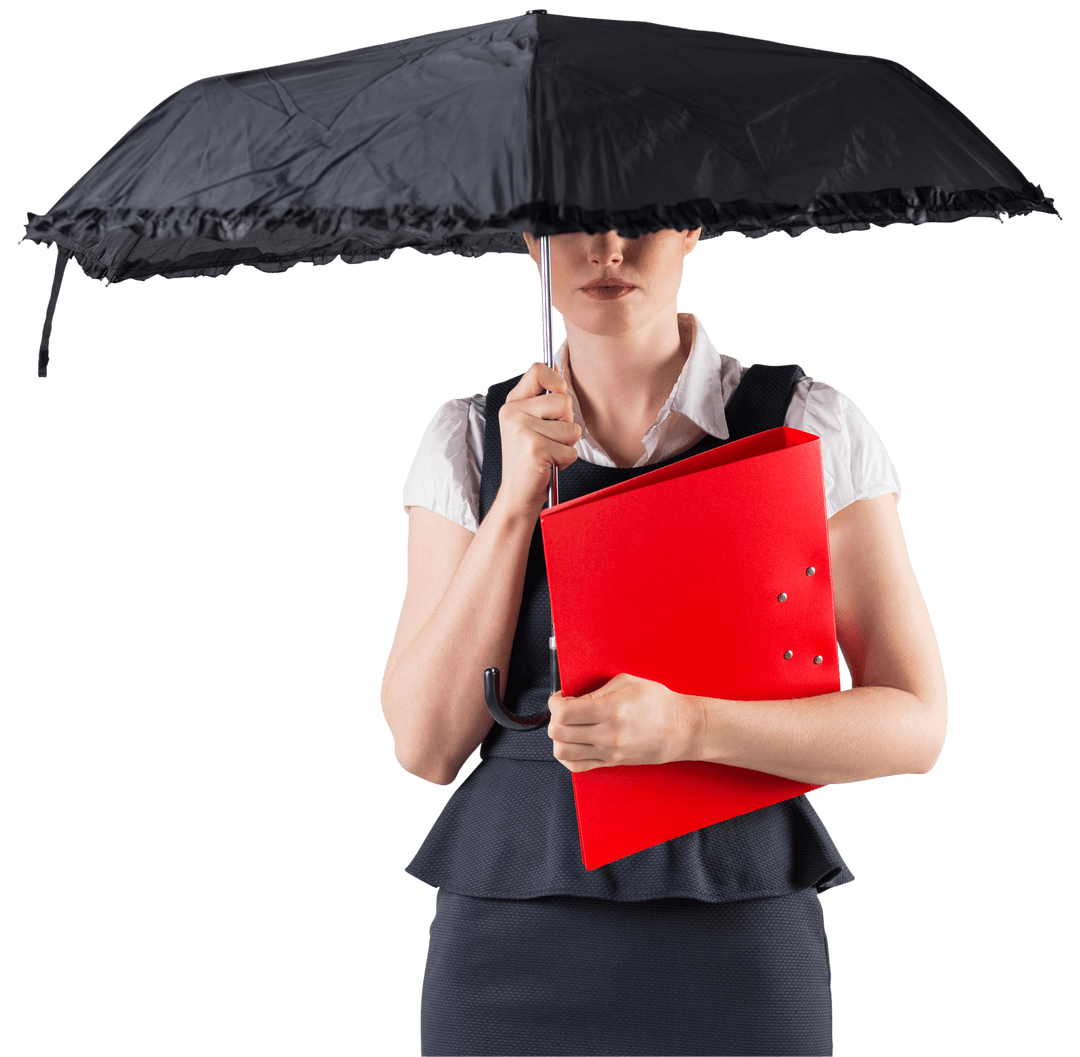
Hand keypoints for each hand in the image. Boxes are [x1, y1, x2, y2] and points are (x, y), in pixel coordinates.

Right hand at [495, 361, 580, 520]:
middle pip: (563, 400)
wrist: (516, 496)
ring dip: (567, 445)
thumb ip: (543, 399)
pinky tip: (548, 465)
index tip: (556, 400)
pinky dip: (565, 461)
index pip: (539, 369)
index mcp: (512, 403)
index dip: (557, 382)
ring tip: (548, 453)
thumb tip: (559, 370)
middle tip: (549, 439)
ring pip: (571, 427)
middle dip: (566, 423)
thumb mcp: (529, 424)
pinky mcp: (535, 448)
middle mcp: (513, 412)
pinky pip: (571, 449)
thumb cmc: (529, 461)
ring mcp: (522, 430)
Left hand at [547, 673, 701, 771]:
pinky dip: (567, 755)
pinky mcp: (610, 763)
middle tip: (564, 710)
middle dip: (554, 718)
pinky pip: (576, 766)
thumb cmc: (658, 703)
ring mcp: (608, 752)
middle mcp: (607, 735)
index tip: (560, 698)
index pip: (563, 713)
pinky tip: (573, 742)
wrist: (681, 729)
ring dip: (558, 737)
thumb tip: (572, 697)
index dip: (555, 703)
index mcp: (611, 710)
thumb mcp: (627, 683)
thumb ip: (595, 690)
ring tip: (568, 726)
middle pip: (558, 732)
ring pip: (562, 751)